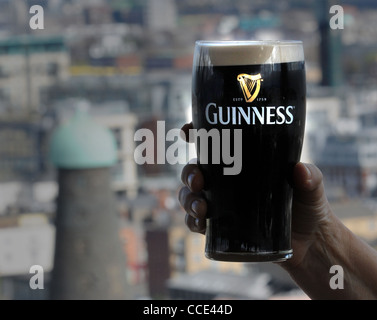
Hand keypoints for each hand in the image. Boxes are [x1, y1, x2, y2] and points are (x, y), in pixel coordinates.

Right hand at [178, 122, 331, 268]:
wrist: (308, 241)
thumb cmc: (308, 206)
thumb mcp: (311, 187)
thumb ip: (311, 177)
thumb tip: (300, 170)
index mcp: (243, 163)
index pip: (213, 143)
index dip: (195, 133)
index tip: (187, 131)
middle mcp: (227, 181)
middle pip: (195, 170)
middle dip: (189, 173)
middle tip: (198, 181)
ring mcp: (222, 204)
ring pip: (190, 195)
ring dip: (187, 200)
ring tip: (201, 209)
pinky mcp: (221, 227)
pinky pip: (196, 222)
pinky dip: (192, 222)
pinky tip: (200, 224)